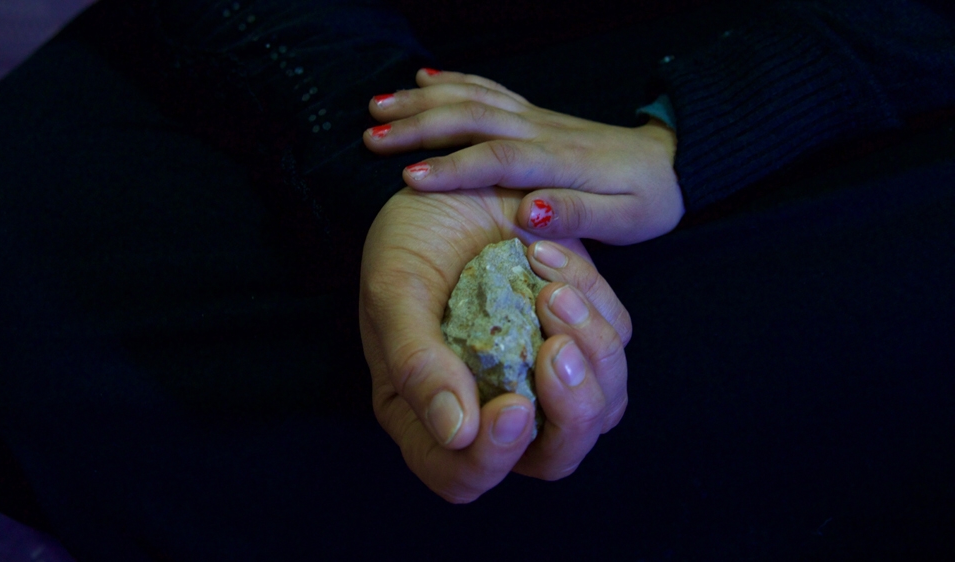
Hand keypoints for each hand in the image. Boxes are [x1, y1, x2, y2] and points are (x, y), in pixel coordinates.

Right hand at [359, 187, 630, 502]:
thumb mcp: (394, 289)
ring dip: (592, 351)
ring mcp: (545, 369)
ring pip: (602, 406)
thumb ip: (417, 363)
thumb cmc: (408, 237)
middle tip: (557, 349)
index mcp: (430, 411)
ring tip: (553, 289)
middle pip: (553, 458)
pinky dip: (594, 300)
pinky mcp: (581, 330)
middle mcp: (494, 403)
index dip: (494, 459)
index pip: (464, 476)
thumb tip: (457, 434)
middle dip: (571, 414)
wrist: (453, 177)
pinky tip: (550, 258)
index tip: (513, 408)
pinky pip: (614, 339)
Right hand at [362, 69, 683, 244]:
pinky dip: (453, 80)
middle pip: (473, 118)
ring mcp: (536, 117)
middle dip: (419, 125)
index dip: (453, 168)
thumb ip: (576, 214)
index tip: (408, 179)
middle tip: (372, 137)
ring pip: (473, 98)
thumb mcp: (626, 220)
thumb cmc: (648, 200)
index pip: (498, 160)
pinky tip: (424, 78)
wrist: (672, 162)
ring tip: (378, 106)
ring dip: (423, 100)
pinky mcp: (535, 115)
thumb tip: (527, 213)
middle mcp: (542, 130)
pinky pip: (490, 89)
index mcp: (561, 161)